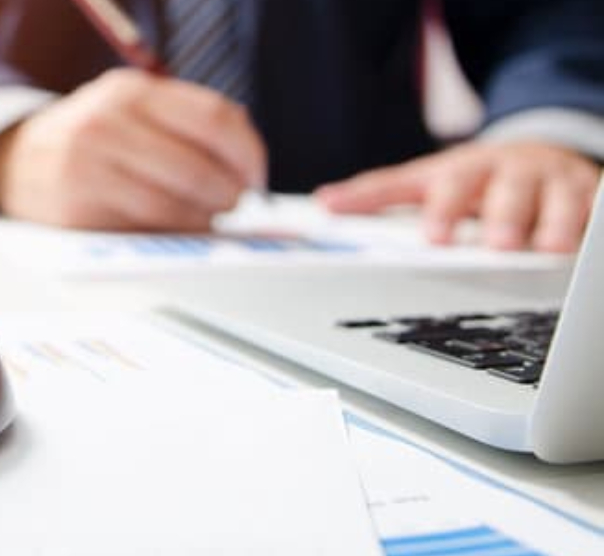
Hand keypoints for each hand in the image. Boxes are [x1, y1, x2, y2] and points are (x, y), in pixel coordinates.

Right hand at [0, 69, 266, 230]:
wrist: (13, 162)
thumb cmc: (89, 141)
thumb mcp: (129, 109)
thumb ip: (185, 122)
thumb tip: (248, 166)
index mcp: (129, 91)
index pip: (215, 119)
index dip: (249, 155)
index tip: (257, 178)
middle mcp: (106, 124)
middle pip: (198, 169)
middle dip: (229, 196)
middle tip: (234, 206)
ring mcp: (87, 168)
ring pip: (174, 207)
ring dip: (203, 221)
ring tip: (207, 220)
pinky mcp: (76, 211)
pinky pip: (143, 231)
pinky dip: (171, 237)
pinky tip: (175, 232)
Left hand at [315, 142, 602, 251]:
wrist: (535, 153)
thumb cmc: (470, 179)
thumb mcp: (424, 180)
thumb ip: (377, 194)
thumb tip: (324, 202)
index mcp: (463, 170)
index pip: (448, 188)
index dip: (442, 210)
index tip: (435, 237)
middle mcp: (509, 171)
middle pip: (507, 190)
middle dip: (503, 215)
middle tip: (498, 244)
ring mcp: (552, 180)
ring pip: (559, 197)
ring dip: (554, 220)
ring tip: (548, 247)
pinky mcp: (588, 191)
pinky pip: (597, 204)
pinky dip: (593, 220)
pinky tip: (589, 241)